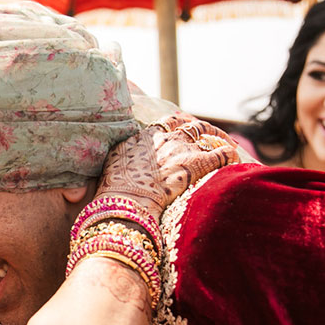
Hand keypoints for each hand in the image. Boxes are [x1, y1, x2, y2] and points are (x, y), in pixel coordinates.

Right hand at [97, 113, 243, 214]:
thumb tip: (89, 182)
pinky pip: (222, 152)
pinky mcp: (197, 162)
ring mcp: (181, 148)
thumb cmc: (113, 195)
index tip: (183, 128)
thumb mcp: (108, 173)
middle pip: (188, 123)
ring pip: (207, 132)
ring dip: (218, 136)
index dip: (177, 124)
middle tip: (210, 134)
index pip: (165, 122)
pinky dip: (231, 154)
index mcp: (142, 137)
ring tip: (228, 143)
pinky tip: (236, 159)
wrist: (126, 202)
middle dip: (201, 127)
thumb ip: (114, 166)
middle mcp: (163, 138)